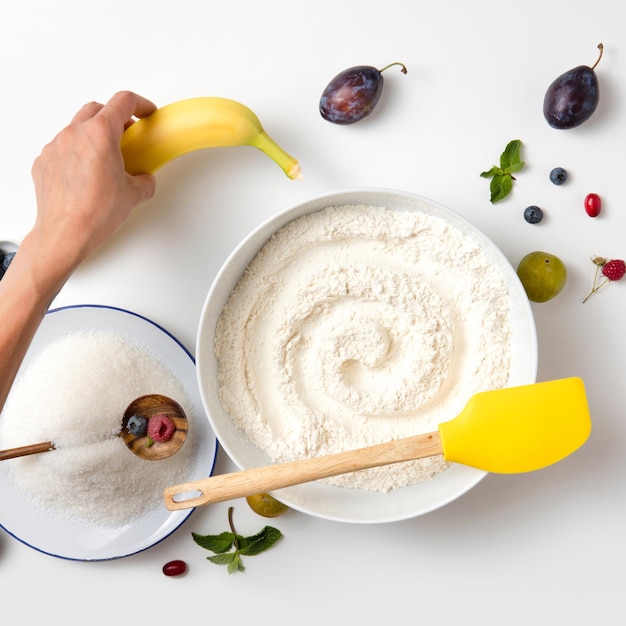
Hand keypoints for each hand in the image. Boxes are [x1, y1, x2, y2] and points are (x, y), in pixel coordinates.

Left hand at [29, 90, 157, 281]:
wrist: (65, 234)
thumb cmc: (95, 213)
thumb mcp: (133, 195)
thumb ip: (144, 181)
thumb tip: (144, 180)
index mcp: (100, 134)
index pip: (123, 102)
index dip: (140, 104)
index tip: (146, 111)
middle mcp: (74, 134)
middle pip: (97, 109)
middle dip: (115, 117)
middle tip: (128, 134)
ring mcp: (55, 147)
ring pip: (76, 127)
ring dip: (93, 135)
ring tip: (105, 157)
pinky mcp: (44, 162)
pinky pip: (62, 148)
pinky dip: (76, 153)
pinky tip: (86, 174)